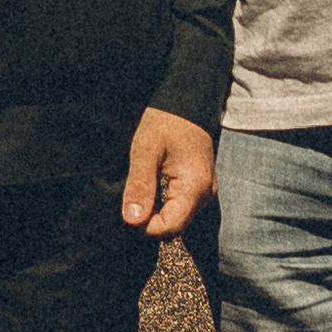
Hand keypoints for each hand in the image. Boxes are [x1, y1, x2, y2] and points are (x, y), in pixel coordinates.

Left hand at [122, 109, 214, 243]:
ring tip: (139, 193)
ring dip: (155, 214)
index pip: (170, 228)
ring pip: (176, 220)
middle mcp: (205, 195)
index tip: (126, 210)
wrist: (186, 103)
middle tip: (129, 200)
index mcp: (195, 187)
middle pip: (174, 227)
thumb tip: (131, 220)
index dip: (145, 227)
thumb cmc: (165, 122)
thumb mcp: (145, 150)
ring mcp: (204, 192)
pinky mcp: (199, 188)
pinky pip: (179, 208)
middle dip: (149, 222)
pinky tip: (149, 191)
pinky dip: (162, 206)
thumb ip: (140, 185)